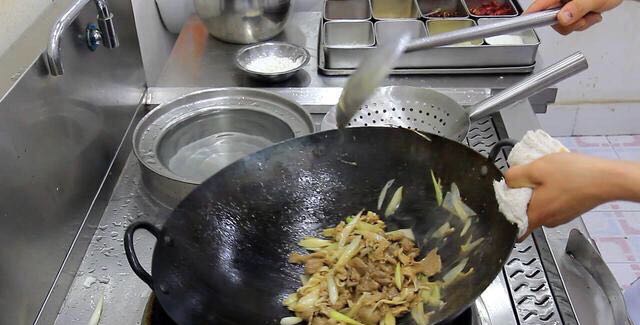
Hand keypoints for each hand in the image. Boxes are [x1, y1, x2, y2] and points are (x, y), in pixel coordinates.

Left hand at [505, 153, 626, 238]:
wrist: (607, 178)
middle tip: (527, 178)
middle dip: (522, 195)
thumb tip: (507, 182)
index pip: (512, 227)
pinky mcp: (571, 210)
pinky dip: (552, 191)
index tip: (506, 197)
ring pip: (540, 205)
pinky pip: (553, 201)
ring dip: (538, 190)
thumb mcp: (536, 168)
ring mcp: (561, 217)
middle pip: (525, 212)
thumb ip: (515, 176)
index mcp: (536, 215)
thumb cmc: (574, 175)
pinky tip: (558, 178)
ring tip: (545, 175)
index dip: (505, 213)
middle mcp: (548, 221)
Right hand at [526, 0, 621, 33]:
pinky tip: (592, 14)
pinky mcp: (573, 11)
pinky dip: (584, 23)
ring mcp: (567, 6)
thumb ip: (578, 7)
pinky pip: (572, 25)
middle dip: (569, 23)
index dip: (531, 15)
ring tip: (591, 13)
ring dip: (579, 24)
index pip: (540, 4)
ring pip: (563, 24)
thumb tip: (562, 17)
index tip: (525, 23)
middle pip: (551, 19)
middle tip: (582, 17)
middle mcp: (561, 0)